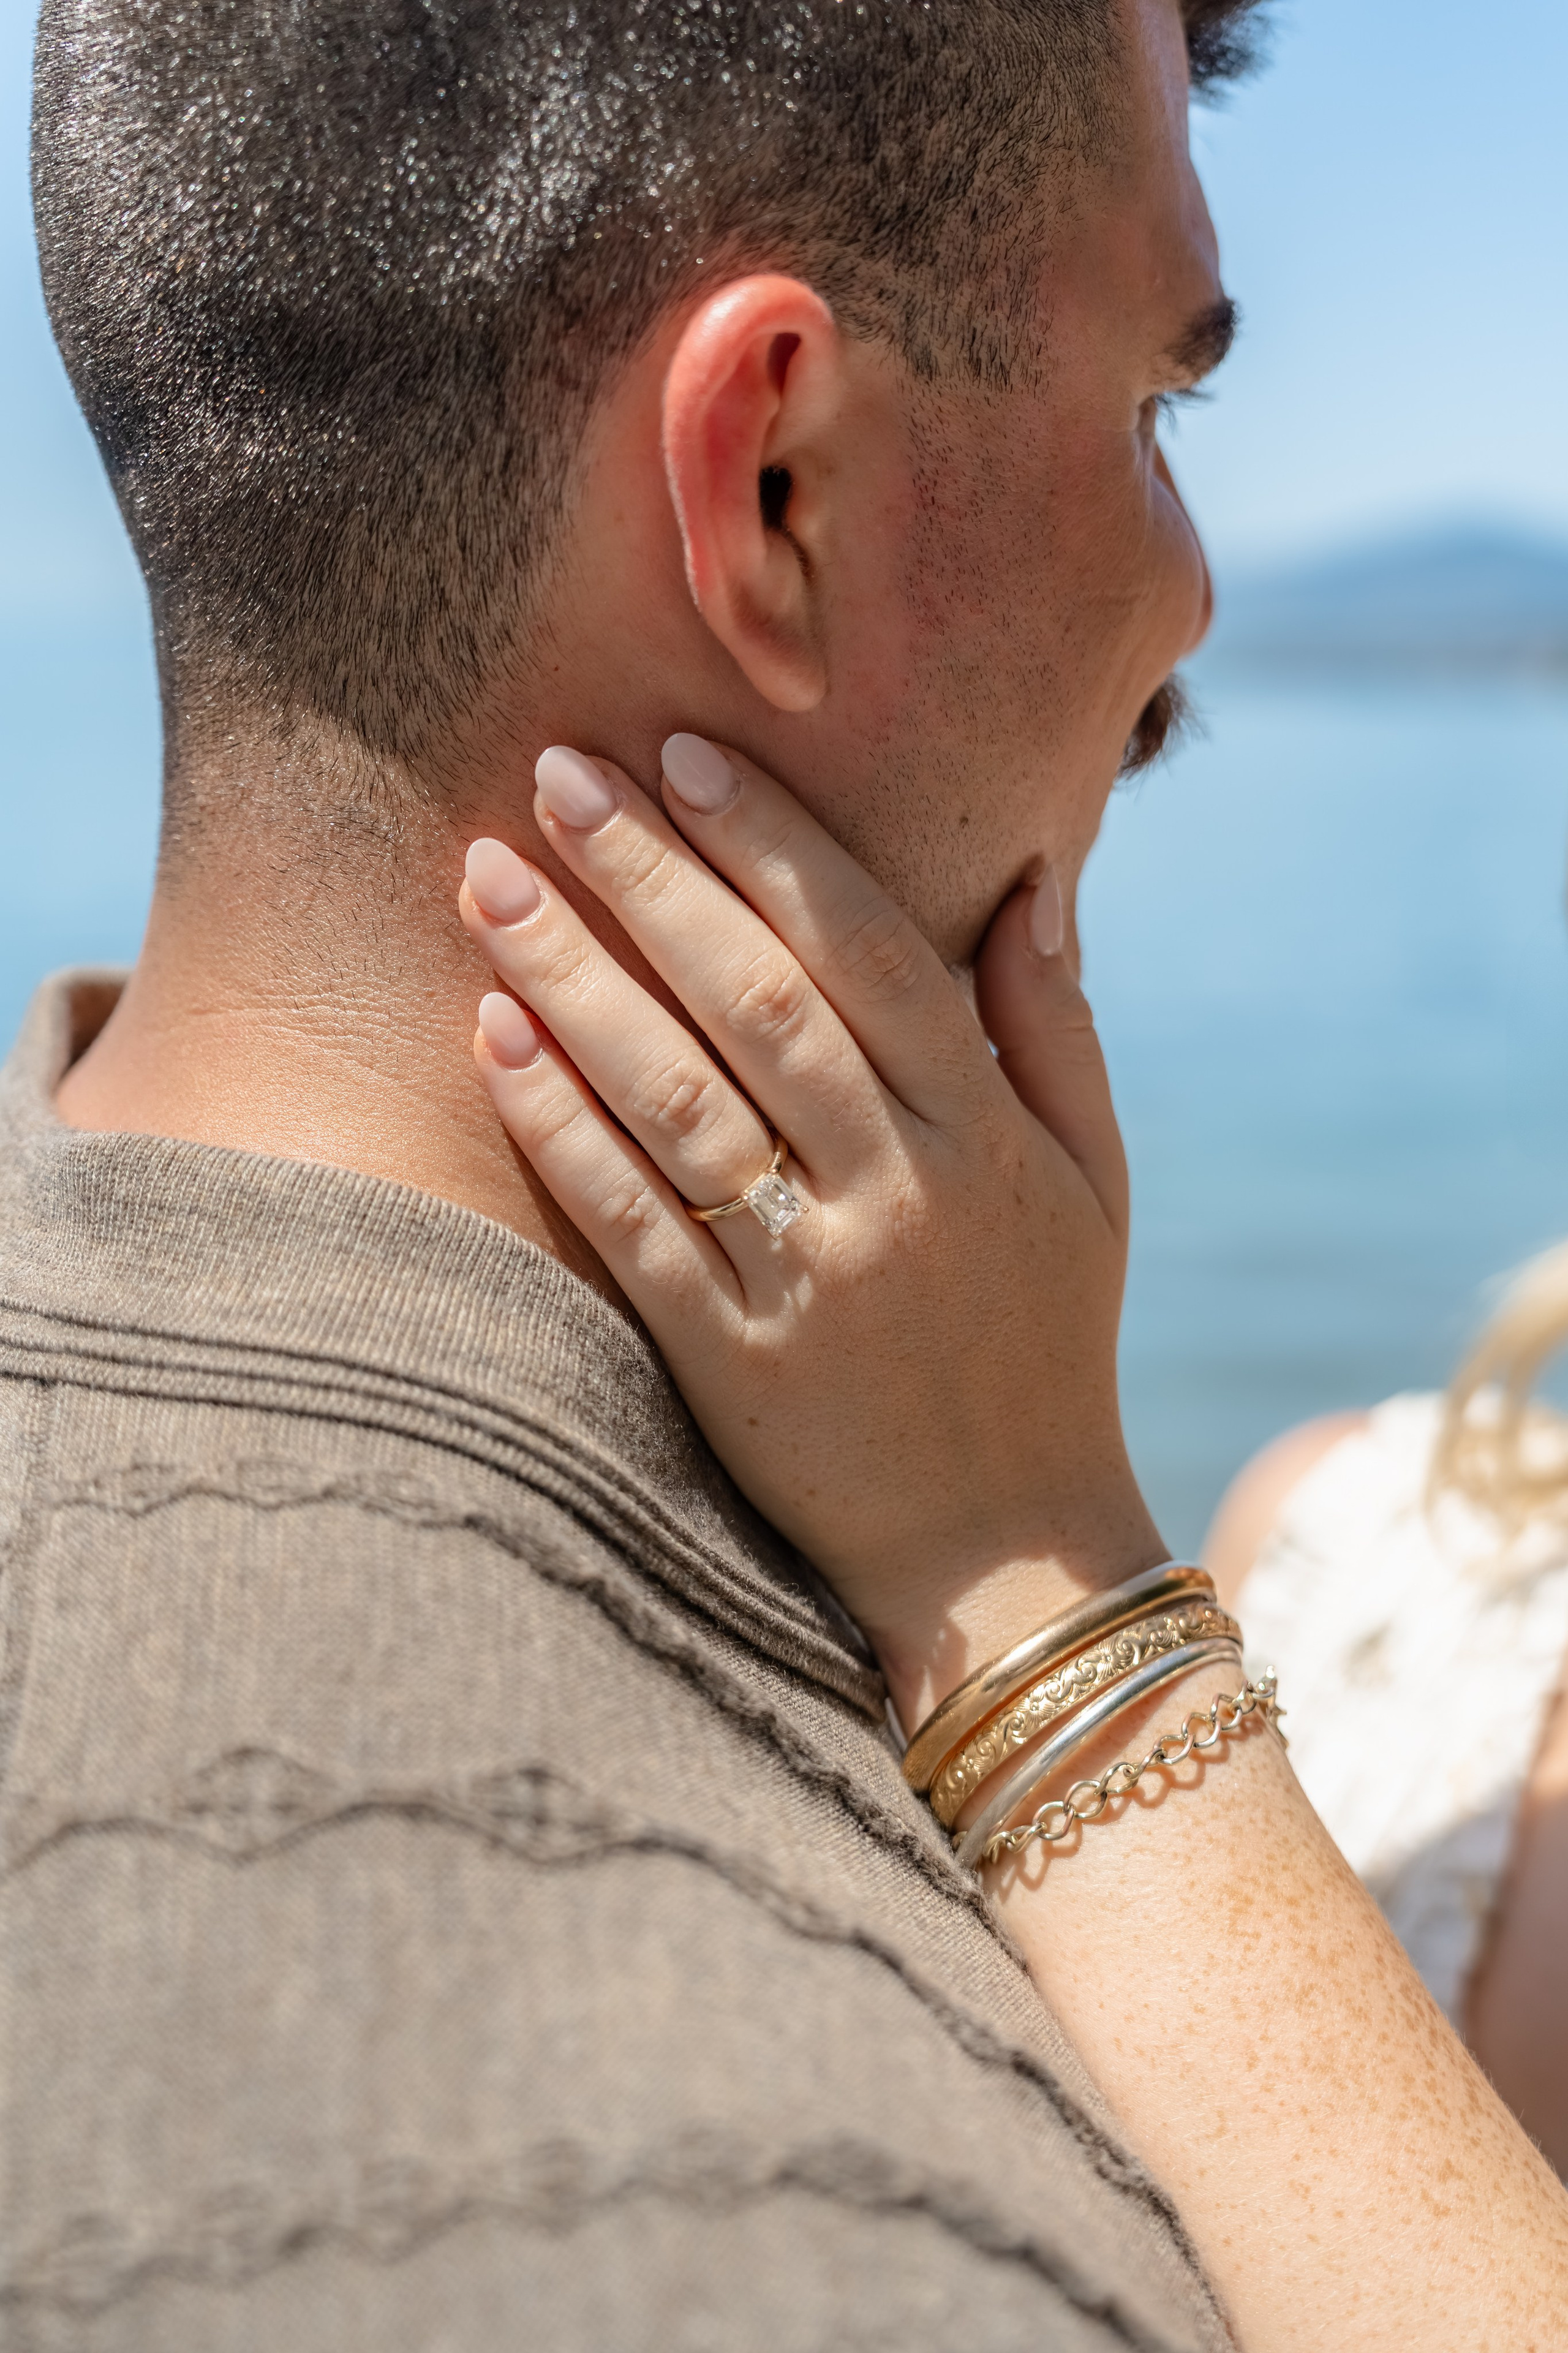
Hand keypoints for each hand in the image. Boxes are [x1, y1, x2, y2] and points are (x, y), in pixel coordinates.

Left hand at [458, 735, 1164, 1715]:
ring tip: (491, 875)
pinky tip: (493, 1033)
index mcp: (983, 1135)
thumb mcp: (1094, 1181)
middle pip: (755, 1002)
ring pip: (676, 1100)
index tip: (685, 756)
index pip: (868, 953)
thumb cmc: (1048, 1344)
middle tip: (558, 773)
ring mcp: (809, 1280)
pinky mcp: (728, 1361)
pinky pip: (630, 1225)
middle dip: (650, 875)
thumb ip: (1055, 1030)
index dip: (772, 846)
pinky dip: (559, 1125)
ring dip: (575, 977)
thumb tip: (1032, 882)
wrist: (1004, 1558)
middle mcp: (896, 1193)